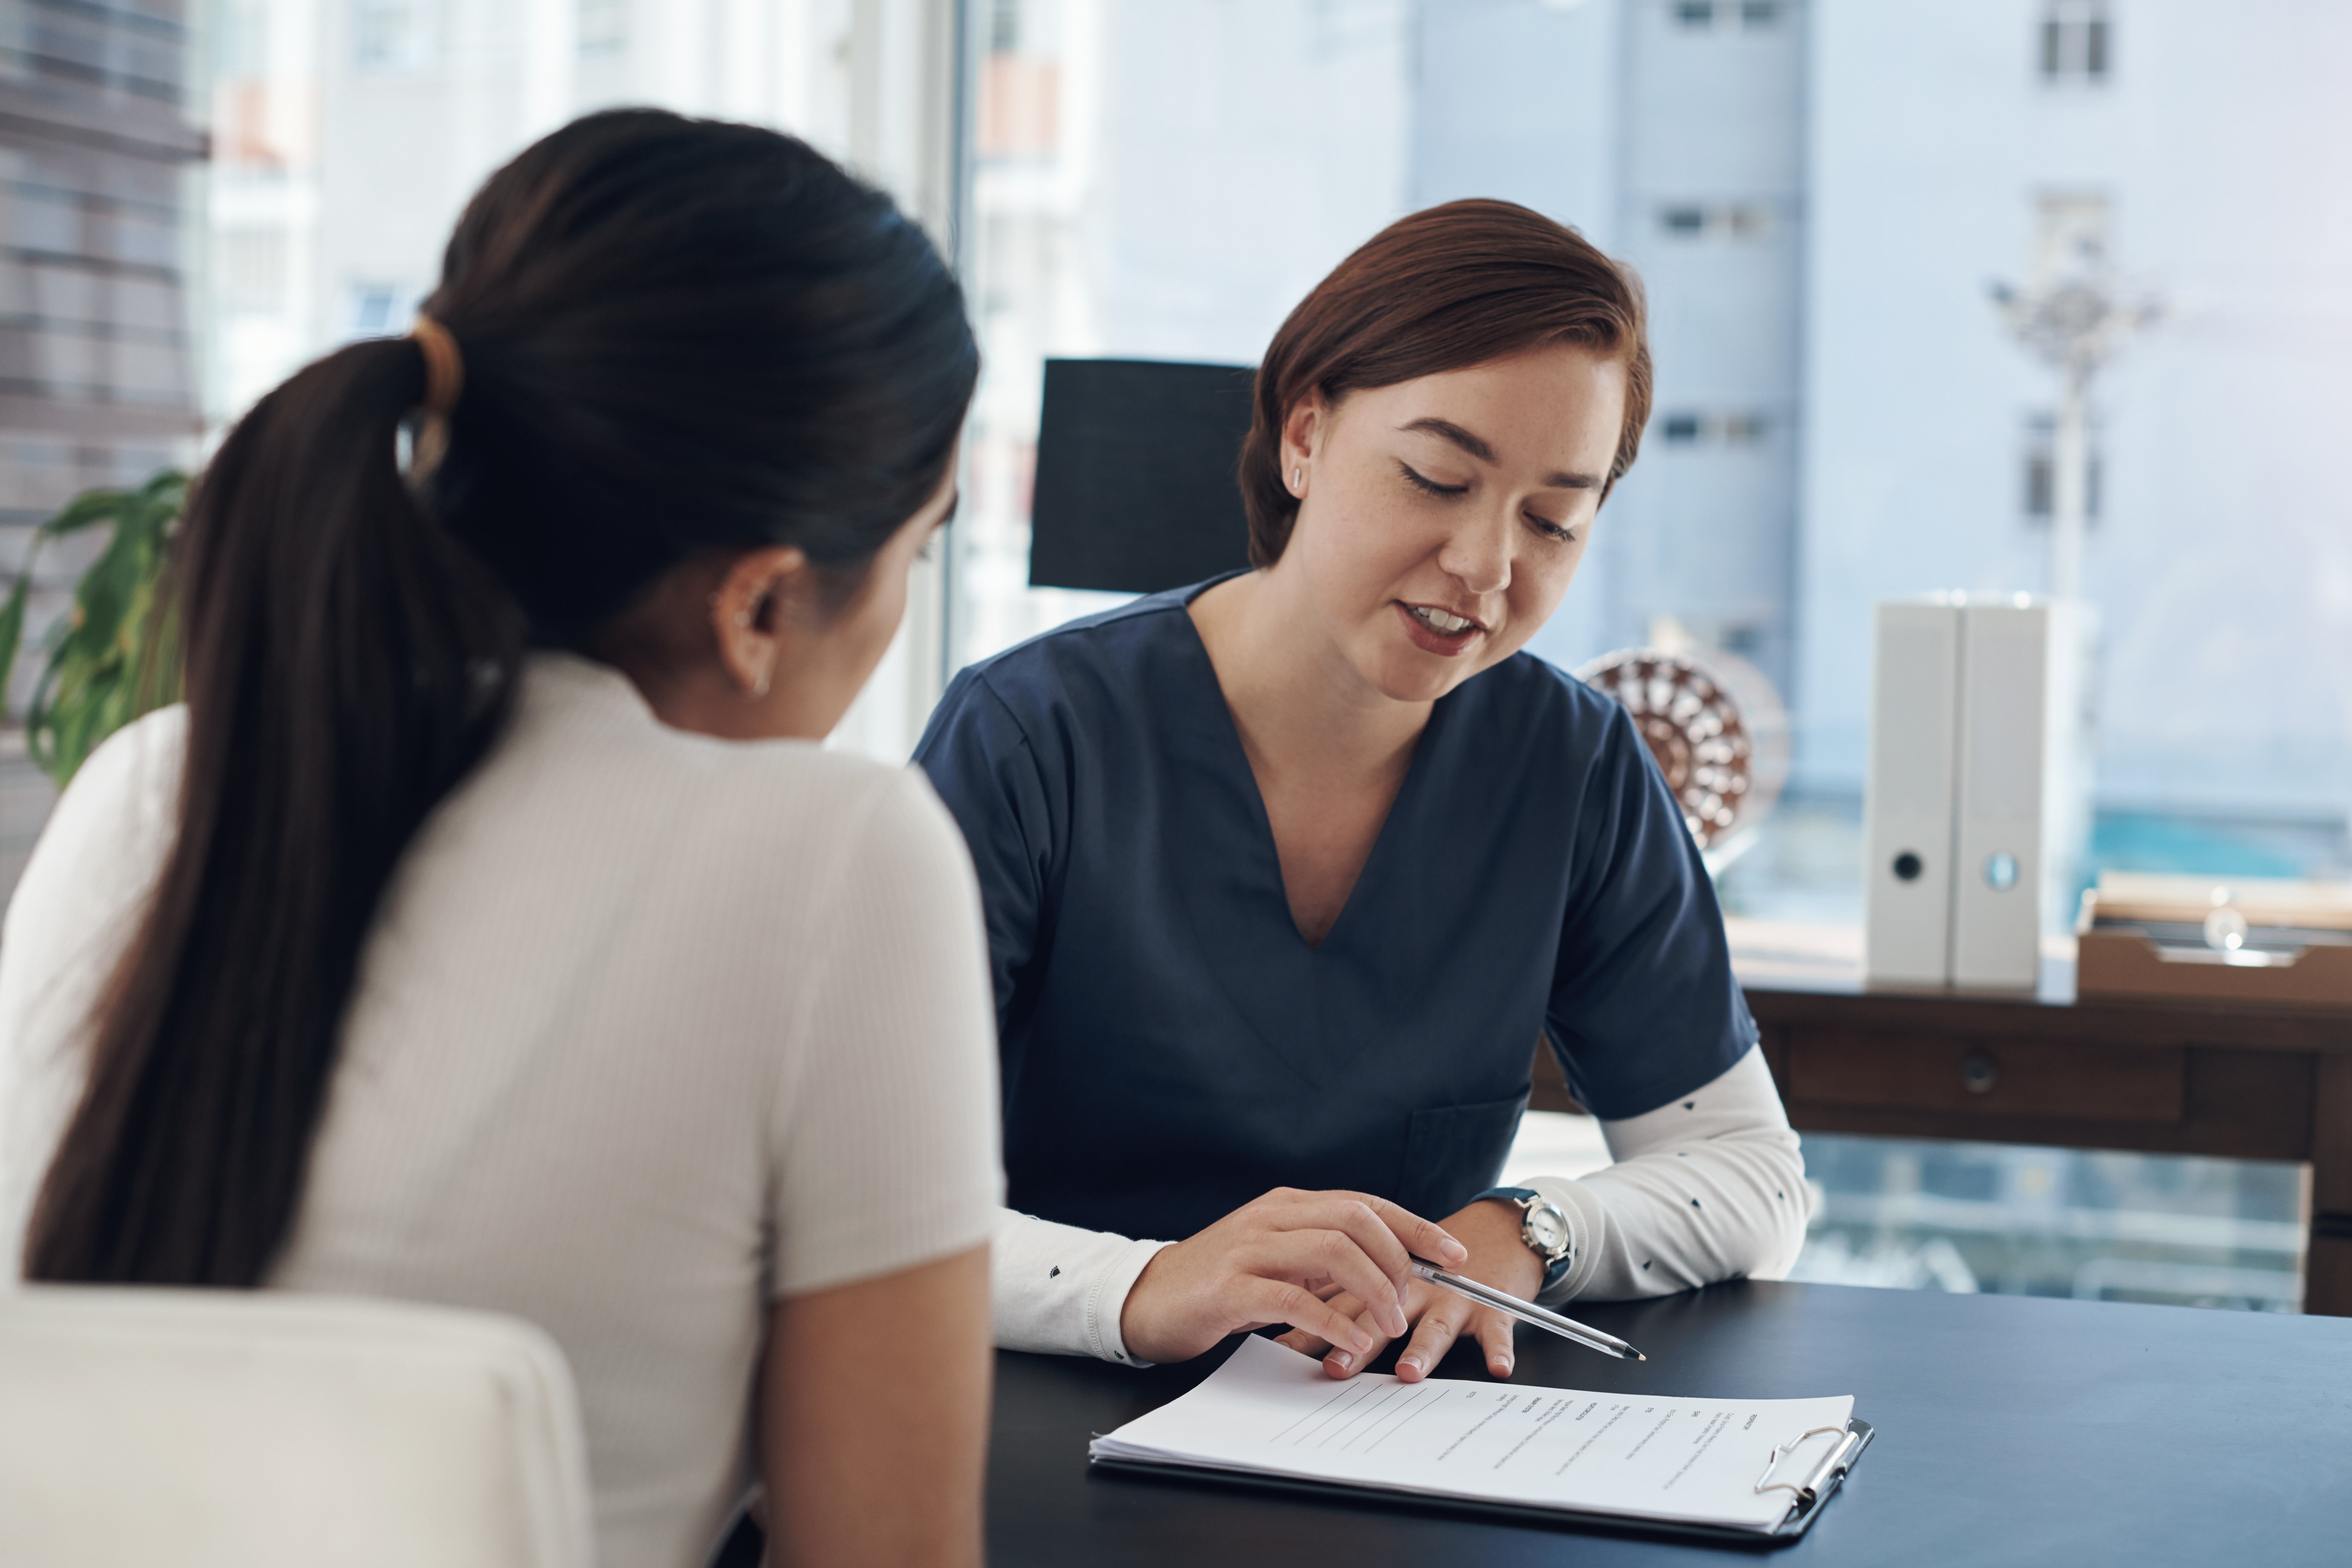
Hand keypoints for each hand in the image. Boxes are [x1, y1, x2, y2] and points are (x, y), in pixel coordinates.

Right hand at [1118, 1189, 1469, 1366]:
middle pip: (1356, 1219)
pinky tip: (1350, 1344)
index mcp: (1287, 1205)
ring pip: (1333, 1251)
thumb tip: (1387, 1268)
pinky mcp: (1231, 1288)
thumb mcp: (1275, 1258)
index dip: (1415, 1226)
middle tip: (1413, 1298)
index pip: (1365, 1203)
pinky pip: (1295, 1298)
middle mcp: (1271, 1217)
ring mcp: (1249, 1249)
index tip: (1454, 1252)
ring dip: (1373, 1290)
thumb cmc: (1218, 1284)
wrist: (1146, 1299)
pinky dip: (1333, 1322)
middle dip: (1399, 1258)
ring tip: (1388, 1326)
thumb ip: (1321, 1256)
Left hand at [1274, 1196, 1541, 1381]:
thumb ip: (1342, 1300)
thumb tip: (1283, 1328)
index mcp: (1382, 1280)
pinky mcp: (1492, 1303)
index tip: (1286, 1347)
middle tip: (1335, 1368)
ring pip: (1434, 1323)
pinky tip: (1498, 1366)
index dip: (1315, 1323)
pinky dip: (1500, 1346)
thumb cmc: (1434, 1264)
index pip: (1342, 1302)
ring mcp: (1451, 1297)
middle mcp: (1413, 1288)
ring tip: (1408, 1371)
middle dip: (1357, 1340)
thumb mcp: (1384, 1280)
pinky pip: (1497, 1327)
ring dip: (1422, 1348)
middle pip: (1381, 1314)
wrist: (1496, 1232)